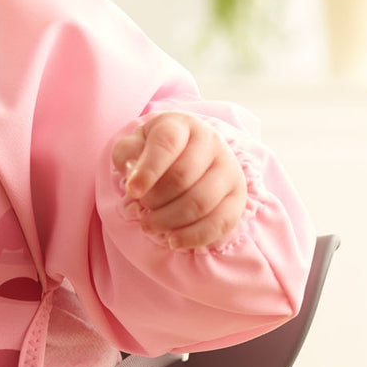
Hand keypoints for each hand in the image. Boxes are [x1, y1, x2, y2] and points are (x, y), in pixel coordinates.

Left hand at [111, 112, 247, 250]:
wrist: (186, 154)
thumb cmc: (152, 151)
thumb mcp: (134, 146)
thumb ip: (128, 155)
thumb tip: (135, 177)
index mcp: (182, 125)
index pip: (166, 145)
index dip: (148, 170)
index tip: (131, 191)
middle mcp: (211, 142)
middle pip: (182, 177)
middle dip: (154, 200)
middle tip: (140, 208)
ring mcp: (229, 169)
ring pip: (200, 202)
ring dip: (169, 220)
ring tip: (149, 225)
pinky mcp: (238, 196)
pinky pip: (220, 222)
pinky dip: (194, 236)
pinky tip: (173, 241)